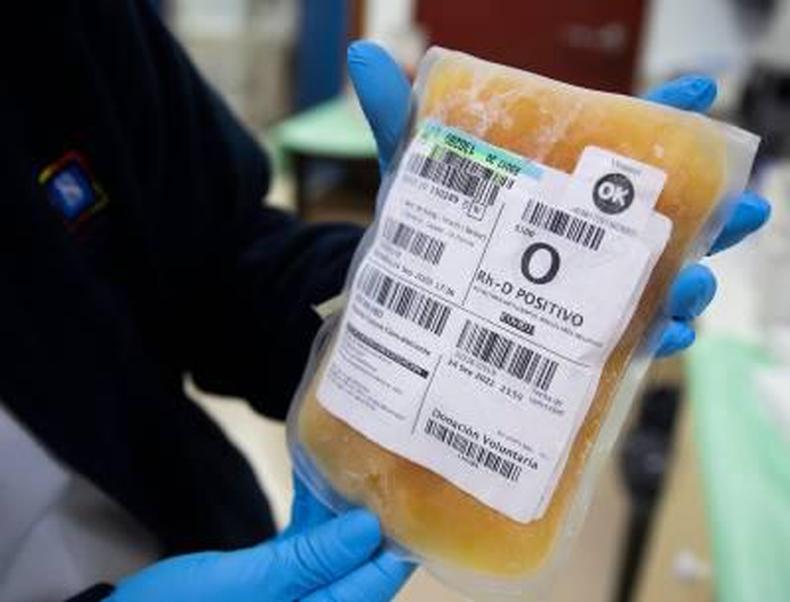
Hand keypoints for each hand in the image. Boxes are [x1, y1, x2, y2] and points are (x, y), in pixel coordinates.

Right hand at [107, 477, 411, 601]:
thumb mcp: (248, 585)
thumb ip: (311, 562)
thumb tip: (370, 532)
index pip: (369, 587)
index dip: (394, 544)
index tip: (412, 499)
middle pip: (354, 572)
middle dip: (369, 524)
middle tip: (385, 473)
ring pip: (329, 559)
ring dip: (340, 518)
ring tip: (355, 470)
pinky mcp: (269, 588)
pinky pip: (301, 555)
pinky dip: (310, 525)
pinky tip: (318, 489)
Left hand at [347, 42, 769, 356]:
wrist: (402, 299)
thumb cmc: (424, 229)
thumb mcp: (414, 174)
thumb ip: (399, 118)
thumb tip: (361, 56)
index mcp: (558, 186)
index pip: (623, 145)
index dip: (669, 117)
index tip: (700, 93)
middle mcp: (583, 237)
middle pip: (663, 220)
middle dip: (715, 212)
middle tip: (747, 208)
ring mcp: (585, 289)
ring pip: (655, 285)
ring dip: (692, 284)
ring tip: (695, 283)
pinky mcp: (576, 340)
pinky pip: (626, 342)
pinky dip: (651, 342)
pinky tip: (663, 337)